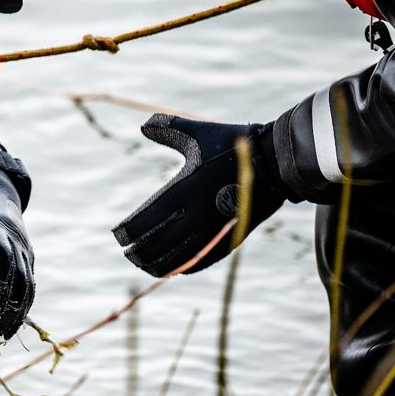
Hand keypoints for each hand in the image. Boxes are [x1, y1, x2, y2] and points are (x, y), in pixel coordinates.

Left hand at [112, 114, 290, 276]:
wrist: (276, 163)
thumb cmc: (232, 145)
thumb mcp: (199, 133)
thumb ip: (168, 129)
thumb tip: (143, 126)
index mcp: (185, 189)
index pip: (147, 220)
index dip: (129, 232)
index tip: (118, 236)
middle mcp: (198, 214)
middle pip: (159, 244)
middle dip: (140, 252)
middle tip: (127, 254)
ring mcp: (216, 229)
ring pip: (180, 258)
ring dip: (158, 264)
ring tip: (144, 265)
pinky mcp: (232, 238)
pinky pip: (204, 260)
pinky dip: (186, 267)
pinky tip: (174, 270)